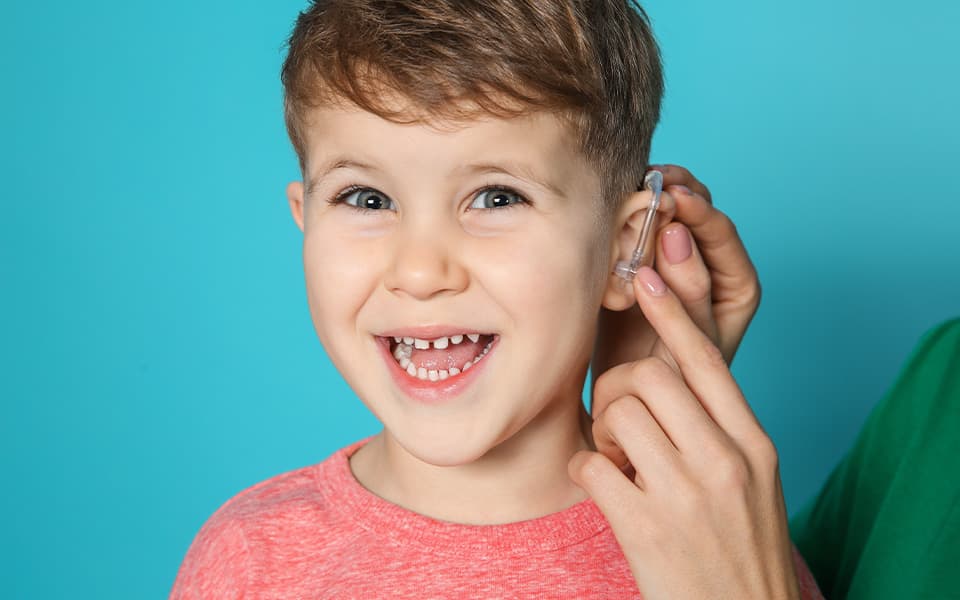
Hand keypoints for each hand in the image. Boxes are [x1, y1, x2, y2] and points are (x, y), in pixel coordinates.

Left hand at [572, 266, 799, 599]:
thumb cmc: (741, 548)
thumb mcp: (752, 481)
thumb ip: (719, 428)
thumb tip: (668, 372)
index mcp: (754, 444)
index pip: (708, 360)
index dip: (673, 312)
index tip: (647, 277)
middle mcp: (725, 461)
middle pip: (651, 374)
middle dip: (618, 386)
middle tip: (618, 420)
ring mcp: (686, 494)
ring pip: (619, 413)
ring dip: (604, 431)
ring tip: (618, 461)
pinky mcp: (646, 527)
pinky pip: (590, 464)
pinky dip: (587, 469)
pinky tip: (604, 488)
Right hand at [591, 165, 760, 398]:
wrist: (626, 398)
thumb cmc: (667, 382)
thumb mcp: (685, 343)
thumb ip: (687, 293)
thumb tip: (675, 232)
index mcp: (735, 286)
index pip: (722, 235)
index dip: (699, 212)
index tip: (673, 198)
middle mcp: (710, 267)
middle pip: (698, 213)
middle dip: (673, 193)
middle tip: (645, 182)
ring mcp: (673, 260)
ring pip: (668, 213)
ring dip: (648, 197)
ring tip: (626, 190)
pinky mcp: (641, 260)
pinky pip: (637, 226)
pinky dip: (626, 214)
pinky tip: (609, 210)